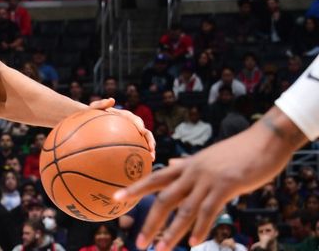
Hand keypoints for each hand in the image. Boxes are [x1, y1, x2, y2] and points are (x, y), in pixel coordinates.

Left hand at [89, 98, 155, 159]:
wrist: (89, 120)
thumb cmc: (91, 113)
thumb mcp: (94, 107)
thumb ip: (102, 103)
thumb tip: (111, 100)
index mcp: (124, 116)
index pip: (135, 120)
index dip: (139, 125)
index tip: (142, 132)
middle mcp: (130, 124)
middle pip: (144, 131)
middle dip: (150, 139)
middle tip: (152, 148)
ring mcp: (130, 133)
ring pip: (143, 141)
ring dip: (149, 148)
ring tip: (152, 158)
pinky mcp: (127, 140)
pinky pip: (135, 147)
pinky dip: (140, 154)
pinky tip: (141, 164)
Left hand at [113, 109, 301, 250]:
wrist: (264, 141)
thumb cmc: (237, 151)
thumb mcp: (207, 157)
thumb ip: (188, 163)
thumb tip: (172, 162)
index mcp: (186, 165)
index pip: (154, 178)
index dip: (134, 188)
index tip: (115, 198)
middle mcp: (192, 172)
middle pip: (164, 198)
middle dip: (150, 222)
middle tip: (138, 242)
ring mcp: (208, 179)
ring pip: (184, 209)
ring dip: (172, 233)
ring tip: (161, 250)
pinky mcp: (226, 185)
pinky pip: (208, 211)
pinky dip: (200, 229)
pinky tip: (194, 243)